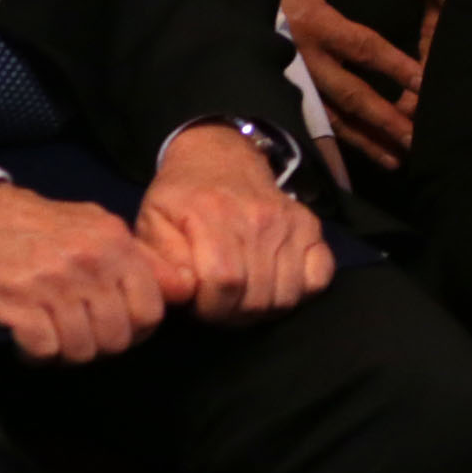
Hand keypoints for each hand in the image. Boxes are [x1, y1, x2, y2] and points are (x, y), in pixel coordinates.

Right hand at [0, 180, 168, 361]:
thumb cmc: (45, 225)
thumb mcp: (99, 228)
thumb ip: (140, 259)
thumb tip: (182, 288)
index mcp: (115, 244)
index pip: (151, 310)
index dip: (139, 330)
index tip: (121, 329)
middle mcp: (90, 264)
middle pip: (116, 337)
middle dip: (102, 345)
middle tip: (83, 336)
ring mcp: (53, 285)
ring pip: (81, 349)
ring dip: (68, 352)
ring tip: (56, 337)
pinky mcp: (17, 304)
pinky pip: (44, 350)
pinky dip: (37, 354)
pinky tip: (30, 340)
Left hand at [136, 123, 333, 323]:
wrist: (219, 157)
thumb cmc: (181, 199)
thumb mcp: (152, 223)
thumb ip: (159, 261)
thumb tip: (184, 291)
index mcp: (214, 216)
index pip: (224, 283)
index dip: (209, 307)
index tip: (197, 304)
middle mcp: (259, 218)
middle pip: (256, 297)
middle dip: (232, 314)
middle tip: (218, 303)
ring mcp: (289, 222)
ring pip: (286, 295)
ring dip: (262, 308)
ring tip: (242, 296)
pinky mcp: (310, 225)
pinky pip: (320, 277)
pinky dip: (301, 291)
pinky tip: (274, 284)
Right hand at [280, 0, 450, 170]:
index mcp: (313, 23)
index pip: (363, 48)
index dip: (396, 66)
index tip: (426, 82)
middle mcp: (302, 61)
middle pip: (354, 97)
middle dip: (389, 119)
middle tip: (421, 138)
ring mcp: (288, 84)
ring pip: (334, 121)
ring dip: (367, 142)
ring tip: (400, 160)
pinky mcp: (277, 95)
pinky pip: (308, 129)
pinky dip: (330, 153)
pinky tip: (348, 176)